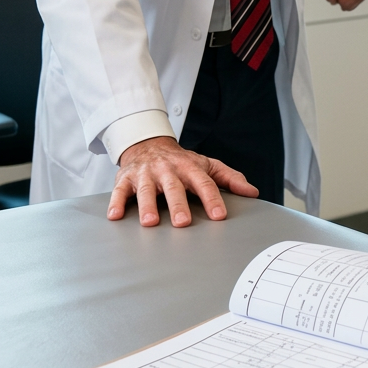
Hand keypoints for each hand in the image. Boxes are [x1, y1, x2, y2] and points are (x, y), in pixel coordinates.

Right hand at [107, 136, 258, 226]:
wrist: (149, 144)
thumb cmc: (181, 161)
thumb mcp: (207, 165)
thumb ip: (229, 178)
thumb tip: (252, 192)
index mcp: (190, 168)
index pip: (204, 183)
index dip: (212, 199)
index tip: (219, 216)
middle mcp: (167, 170)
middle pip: (174, 188)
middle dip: (178, 204)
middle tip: (183, 222)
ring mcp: (146, 174)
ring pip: (146, 190)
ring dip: (147, 206)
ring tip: (150, 222)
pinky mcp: (125, 179)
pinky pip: (119, 191)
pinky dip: (116, 202)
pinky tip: (115, 216)